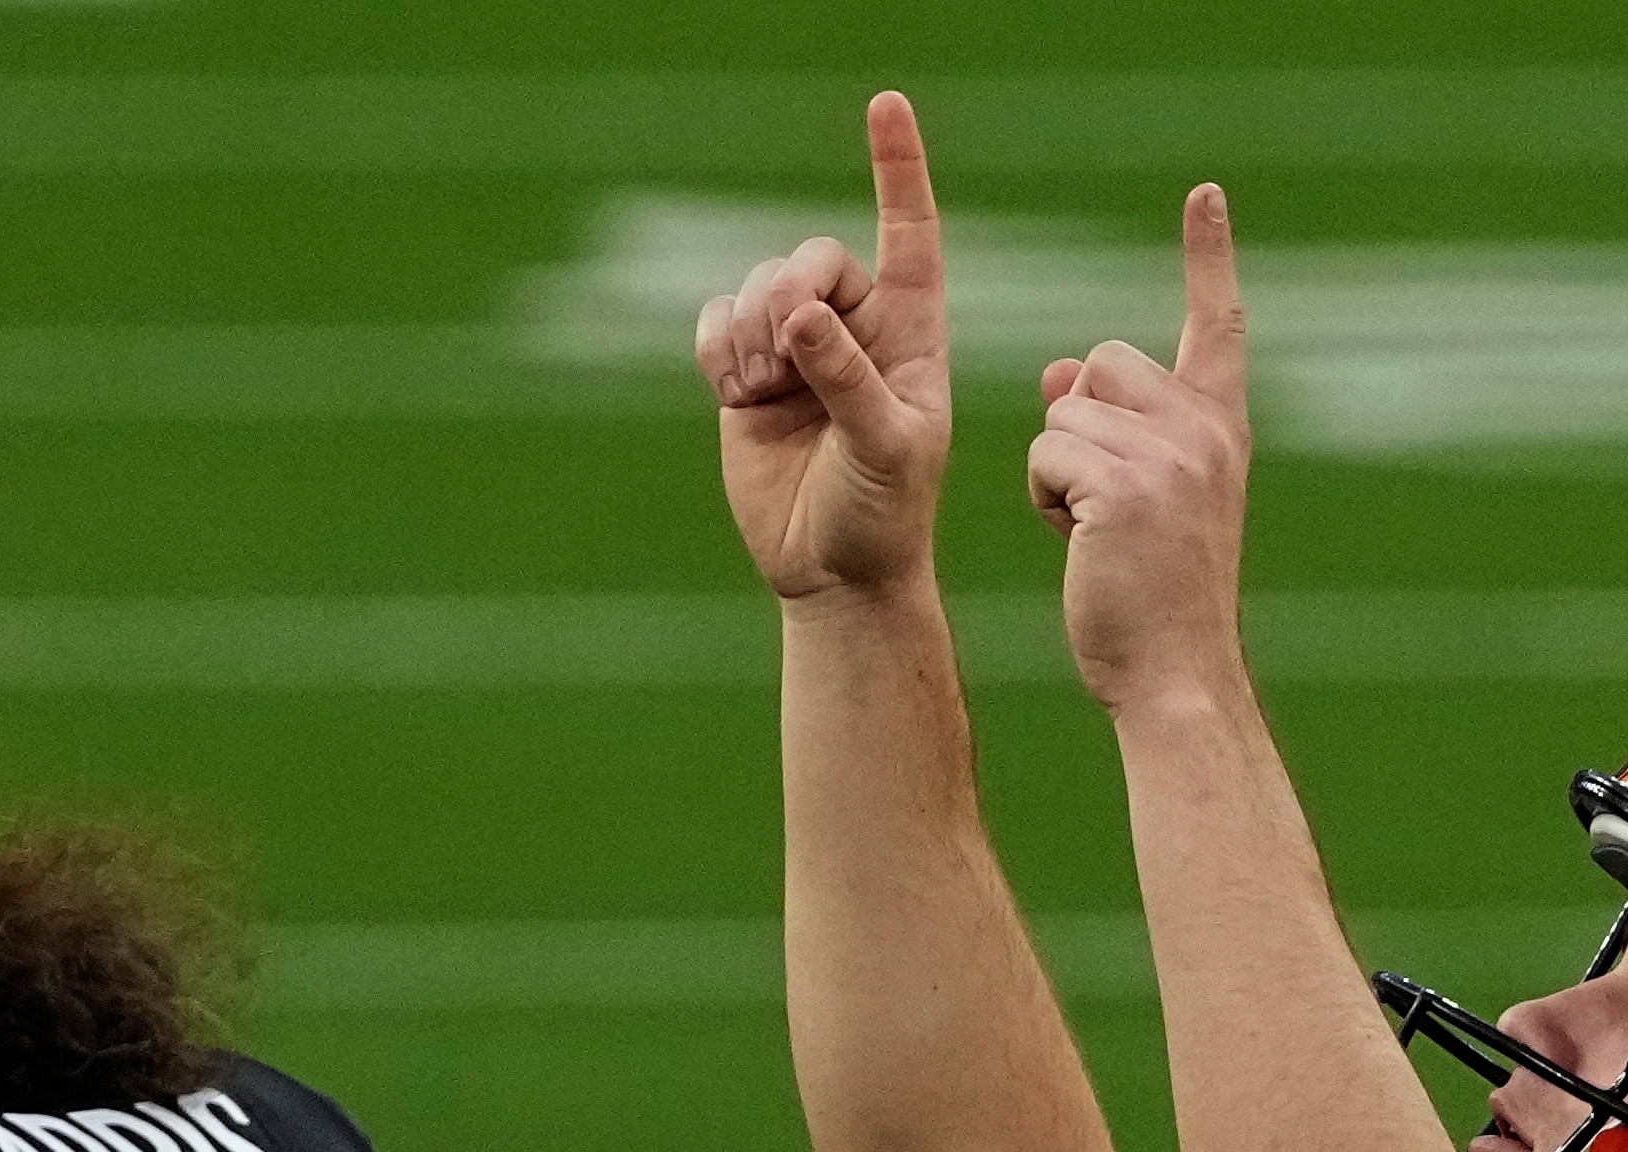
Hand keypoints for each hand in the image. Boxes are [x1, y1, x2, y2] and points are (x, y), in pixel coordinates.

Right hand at [698, 89, 951, 602]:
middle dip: (788, 293)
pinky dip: (717, 347)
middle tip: (785, 355)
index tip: (887, 104)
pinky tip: (734, 392)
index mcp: (912, 330)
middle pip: (810, 258)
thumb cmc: (882, 513)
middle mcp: (856, 326)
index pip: (909, 231)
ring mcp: (798, 348)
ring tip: (762, 395)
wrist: (831, 572)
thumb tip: (799, 313)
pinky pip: (715, 320)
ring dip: (749, 334)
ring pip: (756, 288)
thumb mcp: (884, 447)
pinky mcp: (746, 372)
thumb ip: (847, 377)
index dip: (897, 167)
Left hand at [1027, 183, 1253, 715]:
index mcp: (1223, 429)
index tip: (1204, 195)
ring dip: (1058, 469)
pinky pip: (1047, 452)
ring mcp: (1168, 456)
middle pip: (1102, 360)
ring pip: (1064, 411)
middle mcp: (1205, 430)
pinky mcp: (1121, 486)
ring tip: (1096, 532)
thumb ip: (1116, 427)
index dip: (1209, 257)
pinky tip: (1080, 543)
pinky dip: (1045, 498)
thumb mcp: (1148, 499)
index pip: (1218, 325)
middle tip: (1104, 500)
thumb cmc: (1157, 598)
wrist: (1176, 676)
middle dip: (1080, 418)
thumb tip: (1058, 371)